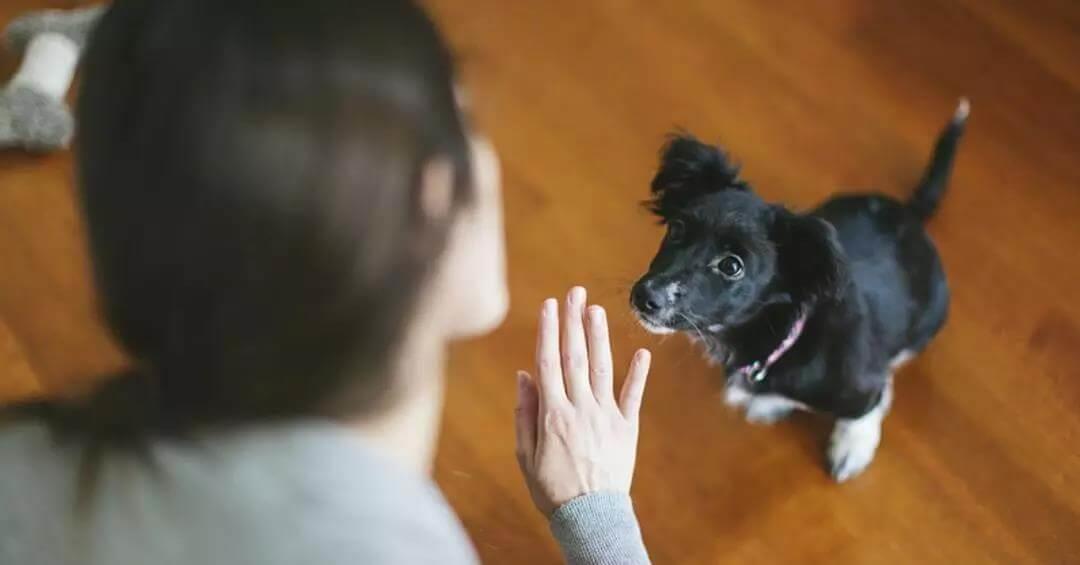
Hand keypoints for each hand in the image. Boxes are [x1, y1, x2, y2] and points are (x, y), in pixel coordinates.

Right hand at [514, 287, 651, 515]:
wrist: (590, 517)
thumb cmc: (552, 488)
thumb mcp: (526, 454)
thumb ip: (525, 412)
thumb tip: (524, 374)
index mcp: (552, 413)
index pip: (548, 362)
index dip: (549, 330)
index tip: (549, 305)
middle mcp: (580, 408)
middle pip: (574, 356)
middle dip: (573, 321)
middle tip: (575, 292)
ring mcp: (606, 416)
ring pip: (601, 368)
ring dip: (599, 336)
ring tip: (597, 309)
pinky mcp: (627, 428)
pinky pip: (633, 396)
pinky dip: (638, 373)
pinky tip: (642, 351)